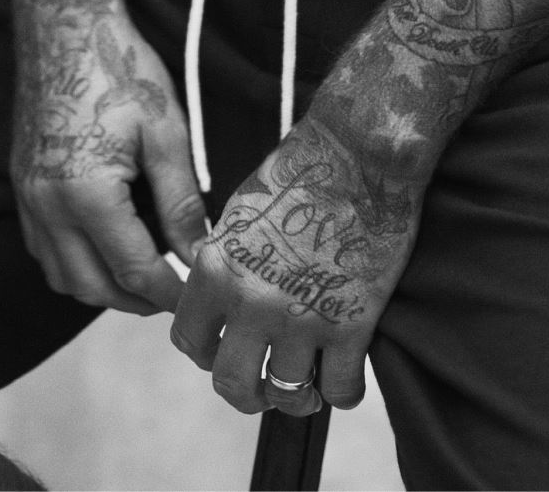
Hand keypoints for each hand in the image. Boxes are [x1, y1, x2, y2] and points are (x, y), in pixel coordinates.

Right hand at [11, 6, 206, 315]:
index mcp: (87, 194)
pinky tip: (104, 248)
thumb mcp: (164, 131)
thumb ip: (180, 200)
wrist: (65, 25)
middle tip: (173, 296)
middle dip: (134, 301)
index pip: (131, 269)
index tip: (196, 298)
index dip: (168, 292)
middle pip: (90, 286)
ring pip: (60, 275)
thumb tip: (199, 252)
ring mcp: (28, 197)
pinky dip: (74, 264)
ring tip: (143, 277)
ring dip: (101, 287)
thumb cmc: (120, 69)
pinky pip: (43, 249)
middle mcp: (48, 205)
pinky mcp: (22, 185)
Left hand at [171, 116, 422, 417]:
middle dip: (249, 393)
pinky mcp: (351, 324)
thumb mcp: (240, 213)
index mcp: (217, 267)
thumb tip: (217, 301)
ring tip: (308, 385)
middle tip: (265, 385)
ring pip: (288, 394)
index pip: (189, 340)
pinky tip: (345, 373)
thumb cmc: (301, 172)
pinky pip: (340, 391)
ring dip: (298, 396)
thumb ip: (224, 263)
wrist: (359, 152)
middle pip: (232, 383)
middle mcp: (251, 300)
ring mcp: (302, 317)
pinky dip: (342, 391)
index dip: (207, 352)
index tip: (226, 349)